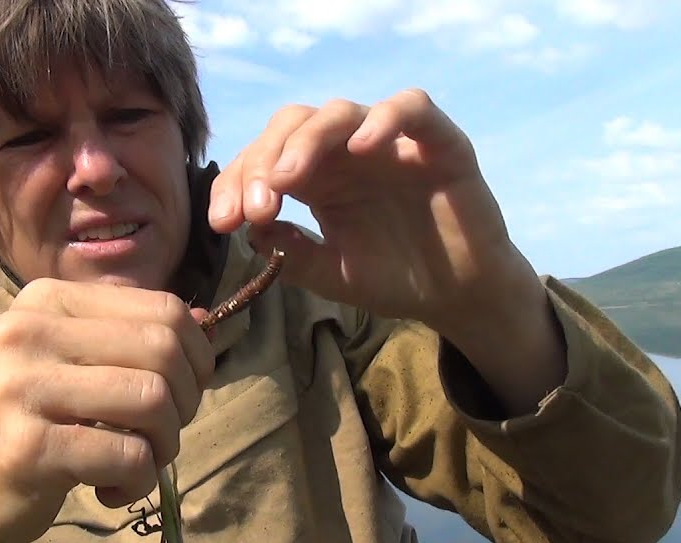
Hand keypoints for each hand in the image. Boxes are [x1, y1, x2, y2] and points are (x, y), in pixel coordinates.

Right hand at [0, 281, 214, 542]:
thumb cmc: (26, 427)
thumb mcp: (68, 365)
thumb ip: (128, 339)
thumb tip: (203, 322)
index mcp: (45, 301)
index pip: (162, 309)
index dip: (196, 357)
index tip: (181, 393)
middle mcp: (27, 332)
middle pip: (164, 351)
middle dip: (186, 403)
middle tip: (160, 436)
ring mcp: (21, 388)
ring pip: (153, 401)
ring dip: (165, 445)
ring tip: (136, 463)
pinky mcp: (27, 448)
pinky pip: (130, 457)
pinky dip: (139, 482)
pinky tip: (111, 490)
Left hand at [207, 88, 541, 333]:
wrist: (458, 296)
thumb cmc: (395, 278)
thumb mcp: (329, 274)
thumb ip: (290, 253)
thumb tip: (250, 228)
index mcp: (318, 177)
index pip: (265, 159)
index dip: (237, 183)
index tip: (223, 222)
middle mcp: (347, 152)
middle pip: (293, 125)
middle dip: (263, 160)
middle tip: (254, 205)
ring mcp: (391, 143)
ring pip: (340, 112)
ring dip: (306, 141)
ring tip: (288, 179)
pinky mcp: (438, 143)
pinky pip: (412, 108)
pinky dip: (384, 119)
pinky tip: (360, 149)